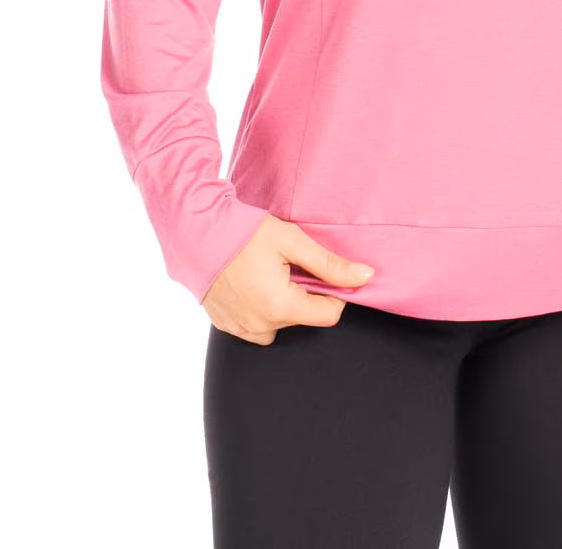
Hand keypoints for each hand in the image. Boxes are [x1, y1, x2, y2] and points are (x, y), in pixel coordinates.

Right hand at [202, 214, 375, 344]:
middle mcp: (260, 326)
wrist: (196, 232)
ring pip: (278, 324)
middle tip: (288, 264)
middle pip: (303, 317)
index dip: (334, 292)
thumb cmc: (244, 234)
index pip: (329, 315)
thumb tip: (365, 277)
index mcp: (281, 308)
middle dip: (304, 293)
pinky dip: (259, 307)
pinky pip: (253, 324)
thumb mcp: (293, 241)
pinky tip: (251, 281)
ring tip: (268, 272)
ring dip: (281, 303)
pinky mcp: (224, 324)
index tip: (322, 271)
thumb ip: (330, 265)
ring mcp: (239, 328)